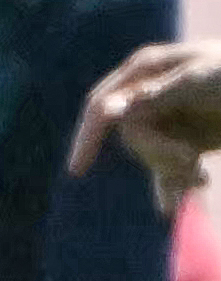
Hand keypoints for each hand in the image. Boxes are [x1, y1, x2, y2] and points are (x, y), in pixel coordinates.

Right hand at [70, 42, 220, 200]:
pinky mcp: (181, 141)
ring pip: (148, 158)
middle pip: (130, 138)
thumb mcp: (200, 80)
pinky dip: (169, 189)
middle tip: (191, 161)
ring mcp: (165, 120)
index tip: (78, 170)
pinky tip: (169, 209)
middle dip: (156, 155)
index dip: (87, 137)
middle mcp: (147, 95)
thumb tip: (112, 111)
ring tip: (202, 179)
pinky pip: (163, 172)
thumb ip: (157, 93)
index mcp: (144, 71)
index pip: (101, 107)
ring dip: (173, 172)